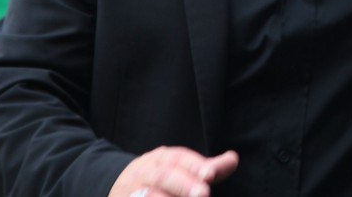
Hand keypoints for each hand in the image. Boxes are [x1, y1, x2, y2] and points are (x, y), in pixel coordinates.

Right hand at [108, 147, 238, 196]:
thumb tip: (233, 159)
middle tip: (203, 193)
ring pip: (148, 194)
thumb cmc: (159, 178)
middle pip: (164, 176)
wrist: (118, 188)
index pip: (177, 158)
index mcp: (160, 158)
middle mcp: (144, 172)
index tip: (211, 174)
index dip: (194, 165)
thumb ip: (205, 168)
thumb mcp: (180, 169)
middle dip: (184, 185)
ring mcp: (131, 191)